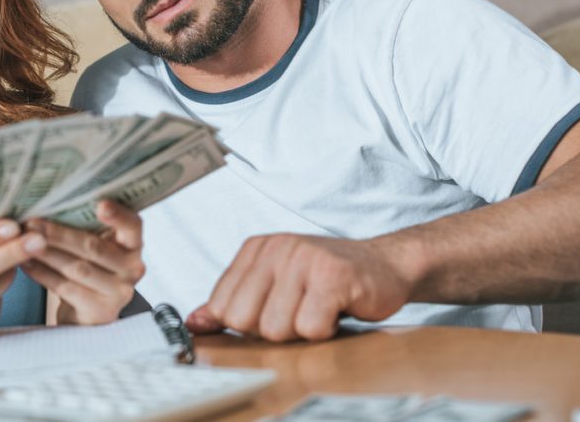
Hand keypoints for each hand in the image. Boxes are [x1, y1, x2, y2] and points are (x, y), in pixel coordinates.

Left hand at [21, 200, 144, 324]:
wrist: (88, 312)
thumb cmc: (89, 267)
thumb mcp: (95, 245)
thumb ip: (85, 225)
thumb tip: (50, 200)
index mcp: (133, 244)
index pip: (132, 225)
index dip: (118, 215)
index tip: (100, 204)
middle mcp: (133, 268)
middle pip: (94, 247)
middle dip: (59, 234)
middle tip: (32, 223)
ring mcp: (119, 292)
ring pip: (78, 268)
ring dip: (47, 254)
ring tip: (24, 242)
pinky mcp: (101, 311)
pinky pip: (66, 288)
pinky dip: (43, 274)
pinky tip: (26, 263)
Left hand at [186, 234, 410, 341]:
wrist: (384, 265)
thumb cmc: (327, 279)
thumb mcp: (274, 283)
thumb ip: (234, 302)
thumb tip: (195, 323)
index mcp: (256, 248)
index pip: (221, 306)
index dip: (245, 324)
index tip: (272, 314)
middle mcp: (277, 248)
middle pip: (243, 320)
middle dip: (271, 330)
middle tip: (298, 314)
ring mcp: (304, 259)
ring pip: (276, 328)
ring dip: (300, 332)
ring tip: (318, 310)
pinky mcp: (333, 276)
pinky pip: (310, 327)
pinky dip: (324, 331)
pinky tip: (335, 312)